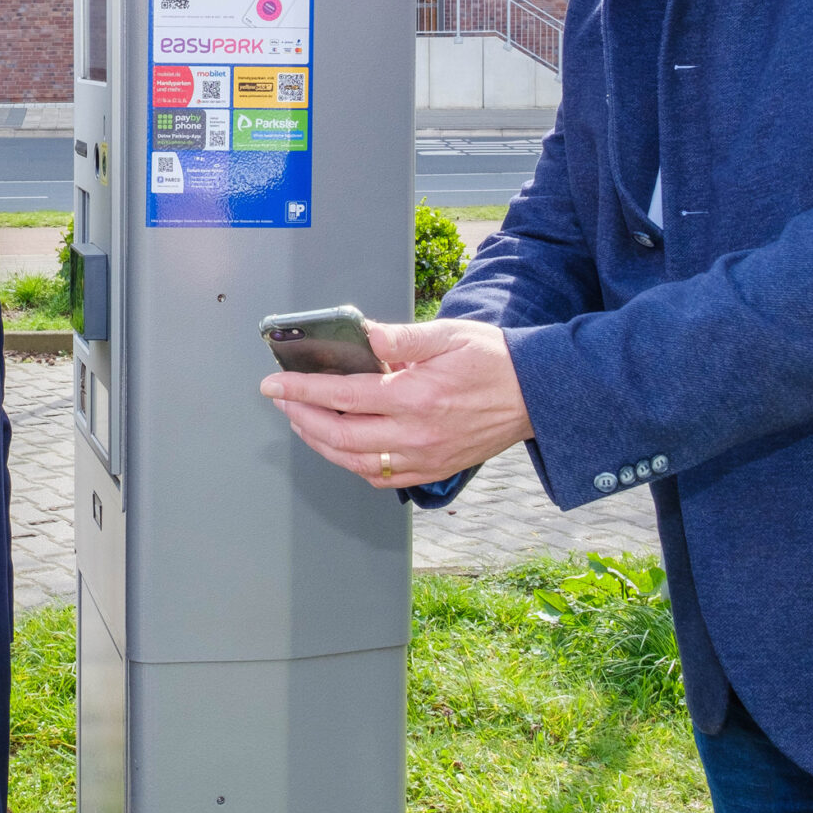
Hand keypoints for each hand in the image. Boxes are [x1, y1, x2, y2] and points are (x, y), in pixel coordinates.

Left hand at [259, 319, 532, 488]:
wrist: (538, 395)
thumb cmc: (494, 360)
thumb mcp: (447, 335)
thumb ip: (400, 339)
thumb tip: (361, 335)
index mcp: (417, 397)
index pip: (342, 397)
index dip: (301, 391)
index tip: (274, 384)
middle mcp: (417, 434)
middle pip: (340, 436)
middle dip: (301, 417)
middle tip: (281, 400)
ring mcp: (425, 458)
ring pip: (355, 463)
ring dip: (320, 443)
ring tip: (302, 421)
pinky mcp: (433, 470)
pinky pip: (381, 477)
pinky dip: (352, 464)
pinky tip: (340, 446)